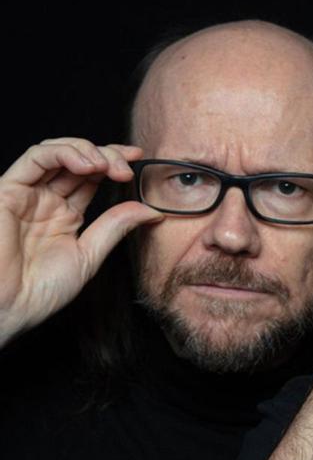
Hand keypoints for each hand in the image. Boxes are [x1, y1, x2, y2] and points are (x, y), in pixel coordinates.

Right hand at [0, 139, 162, 345]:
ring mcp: (26, 194)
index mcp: (64, 214)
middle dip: (107, 155)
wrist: (9, 309)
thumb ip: (116, 227)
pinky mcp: (7, 191)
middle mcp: (44, 200)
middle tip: (127, 167)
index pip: (92, 176)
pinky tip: (87, 165)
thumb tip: (152, 210)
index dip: (114, 162)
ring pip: (56, 152)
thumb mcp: (88, 255)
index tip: (139, 159)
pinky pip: (35, 158)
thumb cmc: (39, 291)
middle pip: (77, 160)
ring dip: (87, 150)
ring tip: (107, 166)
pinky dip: (64, 153)